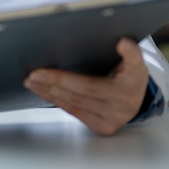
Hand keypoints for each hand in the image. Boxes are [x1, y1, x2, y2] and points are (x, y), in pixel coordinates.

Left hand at [23, 37, 148, 135]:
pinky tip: (42, 91)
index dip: (128, 55)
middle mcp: (125, 103)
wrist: (134, 102)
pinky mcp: (101, 126)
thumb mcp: (134, 62)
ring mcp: (112, 118)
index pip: (130, 65)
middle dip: (58, 81)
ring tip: (33, 81)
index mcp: (135, 81)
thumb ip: (130, 52)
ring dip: (50, 91)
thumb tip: (123, 42)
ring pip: (76, 103)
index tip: (122, 43)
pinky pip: (74, 112)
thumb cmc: (128, 78)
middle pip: (87, 90)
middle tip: (36, 74)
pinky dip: (55, 100)